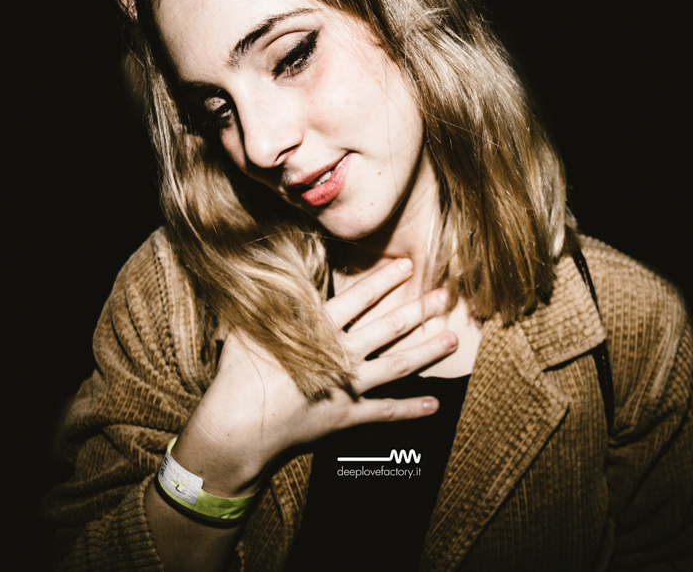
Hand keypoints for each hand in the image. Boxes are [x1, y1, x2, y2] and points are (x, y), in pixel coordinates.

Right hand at [172, 258, 456, 497]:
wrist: (241, 426)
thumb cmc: (239, 376)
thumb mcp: (247, 327)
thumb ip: (268, 303)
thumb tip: (269, 275)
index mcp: (319, 330)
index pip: (359, 298)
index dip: (384, 280)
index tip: (406, 266)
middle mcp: (342, 354)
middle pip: (388, 327)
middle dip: (418, 310)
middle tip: (443, 296)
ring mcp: (349, 386)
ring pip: (397, 364)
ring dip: (427, 350)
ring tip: (453, 338)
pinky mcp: (348, 415)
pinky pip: (385, 412)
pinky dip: (411, 409)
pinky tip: (434, 404)